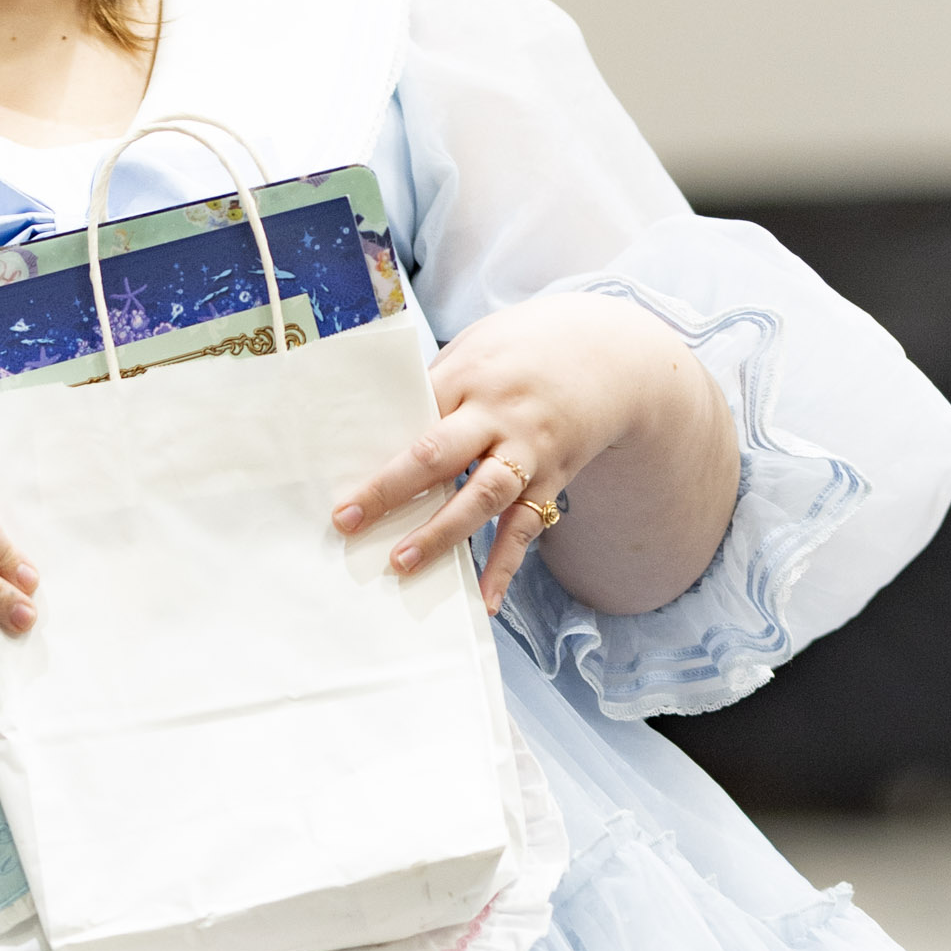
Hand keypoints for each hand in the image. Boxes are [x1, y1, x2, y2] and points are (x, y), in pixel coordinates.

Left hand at [331, 294, 727, 620]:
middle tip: (349, 521)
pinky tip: (485, 602)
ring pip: (483, 495)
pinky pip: (525, 528)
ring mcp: (528, 451)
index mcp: (469, 375)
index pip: (413, 410)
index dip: (376, 442)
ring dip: (442, 533)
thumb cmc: (523, 353)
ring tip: (403, 564)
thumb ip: (435, 387)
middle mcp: (499, 415)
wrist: (612, 358)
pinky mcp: (551, 481)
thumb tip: (379, 431)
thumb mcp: (478, 348)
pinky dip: (505, 567)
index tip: (338, 473)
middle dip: (392, 489)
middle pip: (439, 453)